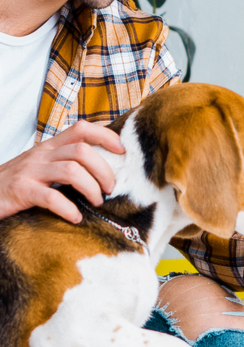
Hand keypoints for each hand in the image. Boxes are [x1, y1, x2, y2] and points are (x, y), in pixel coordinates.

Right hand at [0, 122, 124, 221]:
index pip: (81, 129)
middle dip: (104, 171)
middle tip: (110, 189)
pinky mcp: (21, 192)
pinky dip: (68, 209)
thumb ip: (66, 161)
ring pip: (71, 171)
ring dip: (91, 188)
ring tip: (97, 202)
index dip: (105, 135)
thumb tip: (105, 168)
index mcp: (49, 147)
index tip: (123, 150)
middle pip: (82, 151)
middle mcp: (41, 155)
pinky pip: (51, 198)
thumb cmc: (17, 183)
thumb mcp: (42, 165)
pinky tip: (75, 217)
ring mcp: (30, 172)